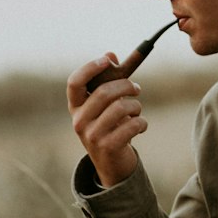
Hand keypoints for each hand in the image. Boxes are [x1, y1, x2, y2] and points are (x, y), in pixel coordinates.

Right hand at [66, 54, 146, 187]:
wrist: (112, 164)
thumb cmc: (110, 127)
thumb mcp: (106, 106)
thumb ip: (108, 80)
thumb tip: (110, 54)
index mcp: (76, 107)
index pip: (75, 82)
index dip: (90, 67)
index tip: (107, 60)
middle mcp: (79, 121)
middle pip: (104, 92)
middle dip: (126, 86)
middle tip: (136, 88)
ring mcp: (92, 135)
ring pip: (121, 107)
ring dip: (136, 105)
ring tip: (136, 111)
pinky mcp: (108, 147)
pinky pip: (132, 125)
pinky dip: (142, 122)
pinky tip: (140, 126)